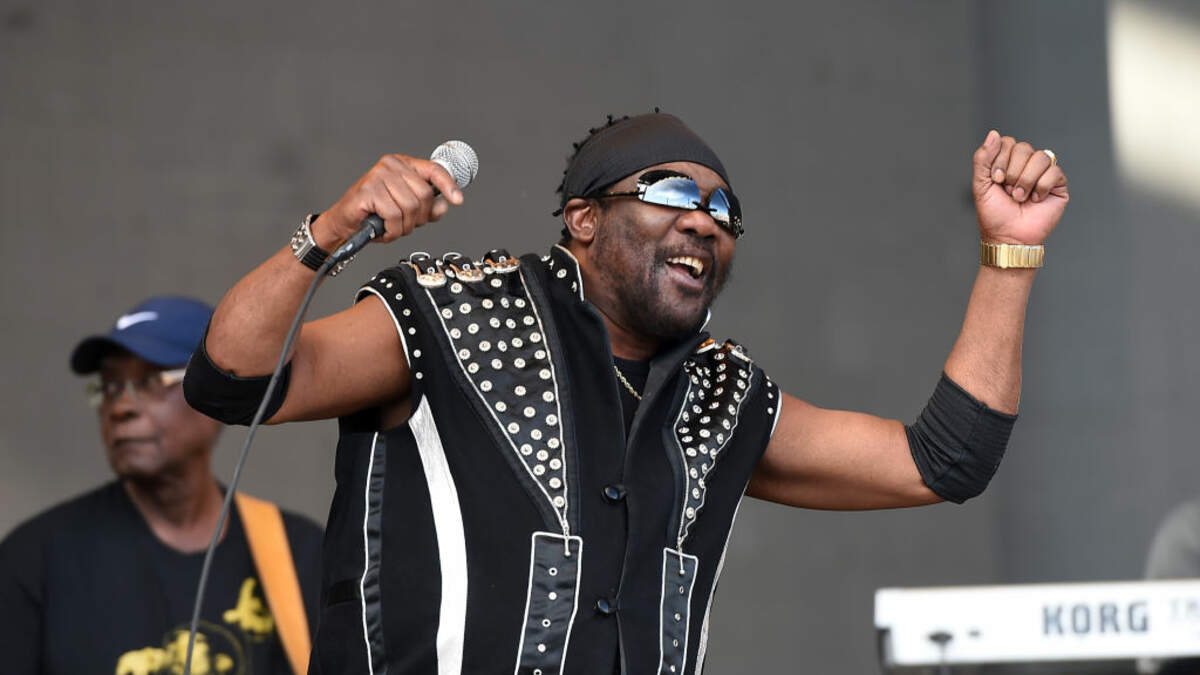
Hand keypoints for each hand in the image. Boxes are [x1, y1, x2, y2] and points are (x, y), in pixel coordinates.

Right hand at [314, 154, 464, 245]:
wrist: (344, 224)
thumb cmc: (374, 214)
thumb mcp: (407, 211)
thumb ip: (428, 208)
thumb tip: (443, 206)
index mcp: (403, 165)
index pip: (434, 170)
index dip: (448, 185)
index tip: (458, 200)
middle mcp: (391, 166)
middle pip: (425, 194)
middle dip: (419, 217)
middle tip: (406, 224)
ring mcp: (378, 176)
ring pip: (411, 207)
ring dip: (405, 226)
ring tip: (392, 227)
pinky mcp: (368, 191)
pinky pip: (394, 215)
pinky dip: (392, 230)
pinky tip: (384, 229)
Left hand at [972, 130, 1068, 245]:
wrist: (1008, 237)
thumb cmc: (994, 214)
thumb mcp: (980, 184)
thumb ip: (983, 158)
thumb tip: (994, 133)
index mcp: (1007, 162)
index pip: (1007, 143)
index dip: (1000, 159)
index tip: (996, 180)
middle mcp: (1026, 165)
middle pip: (1024, 148)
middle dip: (1013, 171)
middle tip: (1008, 191)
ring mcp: (1043, 174)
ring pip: (1041, 157)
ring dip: (1026, 180)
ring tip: (1020, 197)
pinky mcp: (1058, 185)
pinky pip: (1054, 171)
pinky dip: (1041, 186)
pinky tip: (1035, 199)